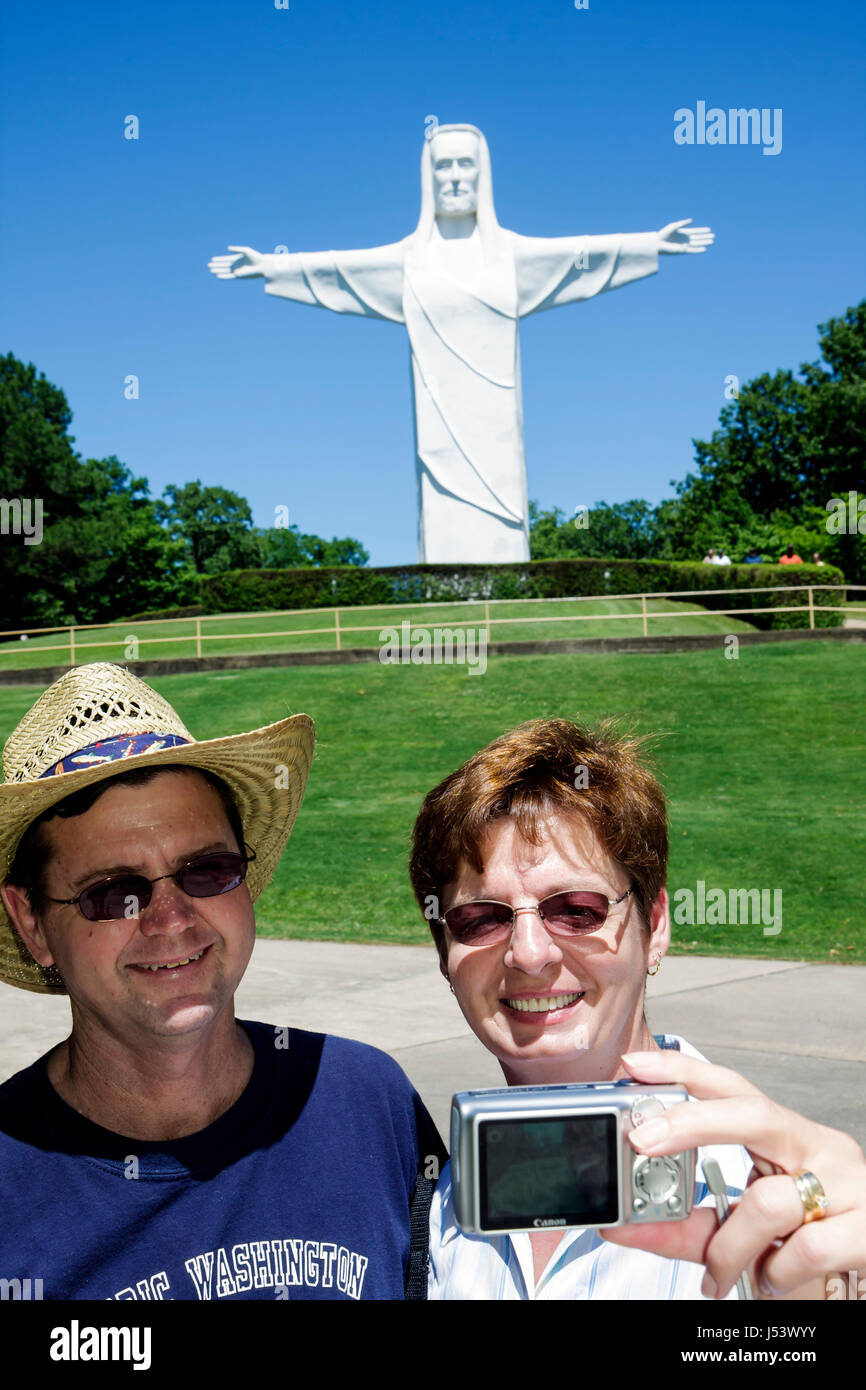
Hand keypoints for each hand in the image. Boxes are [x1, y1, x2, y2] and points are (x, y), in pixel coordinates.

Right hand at [207, 245, 267, 278]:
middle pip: (223, 266)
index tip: (212, 259)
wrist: (261, 265)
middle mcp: (235, 265)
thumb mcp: (245, 250)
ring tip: (211, 270)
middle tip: (208, 265)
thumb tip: (227, 248)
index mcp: (236, 259)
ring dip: (218, 271)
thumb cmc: (255, 257)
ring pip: (225, 271)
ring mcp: (236, 271)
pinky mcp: (239, 276)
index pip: (225, 259)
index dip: (219, 259)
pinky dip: (224, 276)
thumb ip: (236, 249)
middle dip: (216, 265)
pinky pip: (229, 276)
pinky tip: (218, 276)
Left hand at [600, 1049, 865, 1298]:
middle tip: (642, 1141)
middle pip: (752, 1114)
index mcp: (787, 1136)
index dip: (682, 1071)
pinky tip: (773, 1281)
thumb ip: (681, 1226)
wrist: (862, 1283)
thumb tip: (615, 1226)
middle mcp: (820, 1147)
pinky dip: (778, 1273)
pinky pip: (808, 1247)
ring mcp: (850, 1184)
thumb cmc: (800, 1246)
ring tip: (722, 1276)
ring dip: (732, 1249)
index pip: (733, 1087)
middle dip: (689, 1123)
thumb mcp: (738, 1231)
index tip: (633, 1067)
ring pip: (768, 1202)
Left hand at [657, 218, 713, 253]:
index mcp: (683, 232)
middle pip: (698, 238)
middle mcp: (685, 239)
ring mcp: (684, 245)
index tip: (709, 230)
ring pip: (697, 244)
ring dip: (704, 243)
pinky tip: (704, 249)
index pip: (695, 231)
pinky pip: (692, 250)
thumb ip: (683, 223)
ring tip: (712, 242)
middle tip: (713, 236)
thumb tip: (691, 220)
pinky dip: (698, 250)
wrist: (658, 243)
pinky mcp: (682, 250)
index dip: (702, 230)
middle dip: (705, 237)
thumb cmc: (664, 233)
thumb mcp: (674, 226)